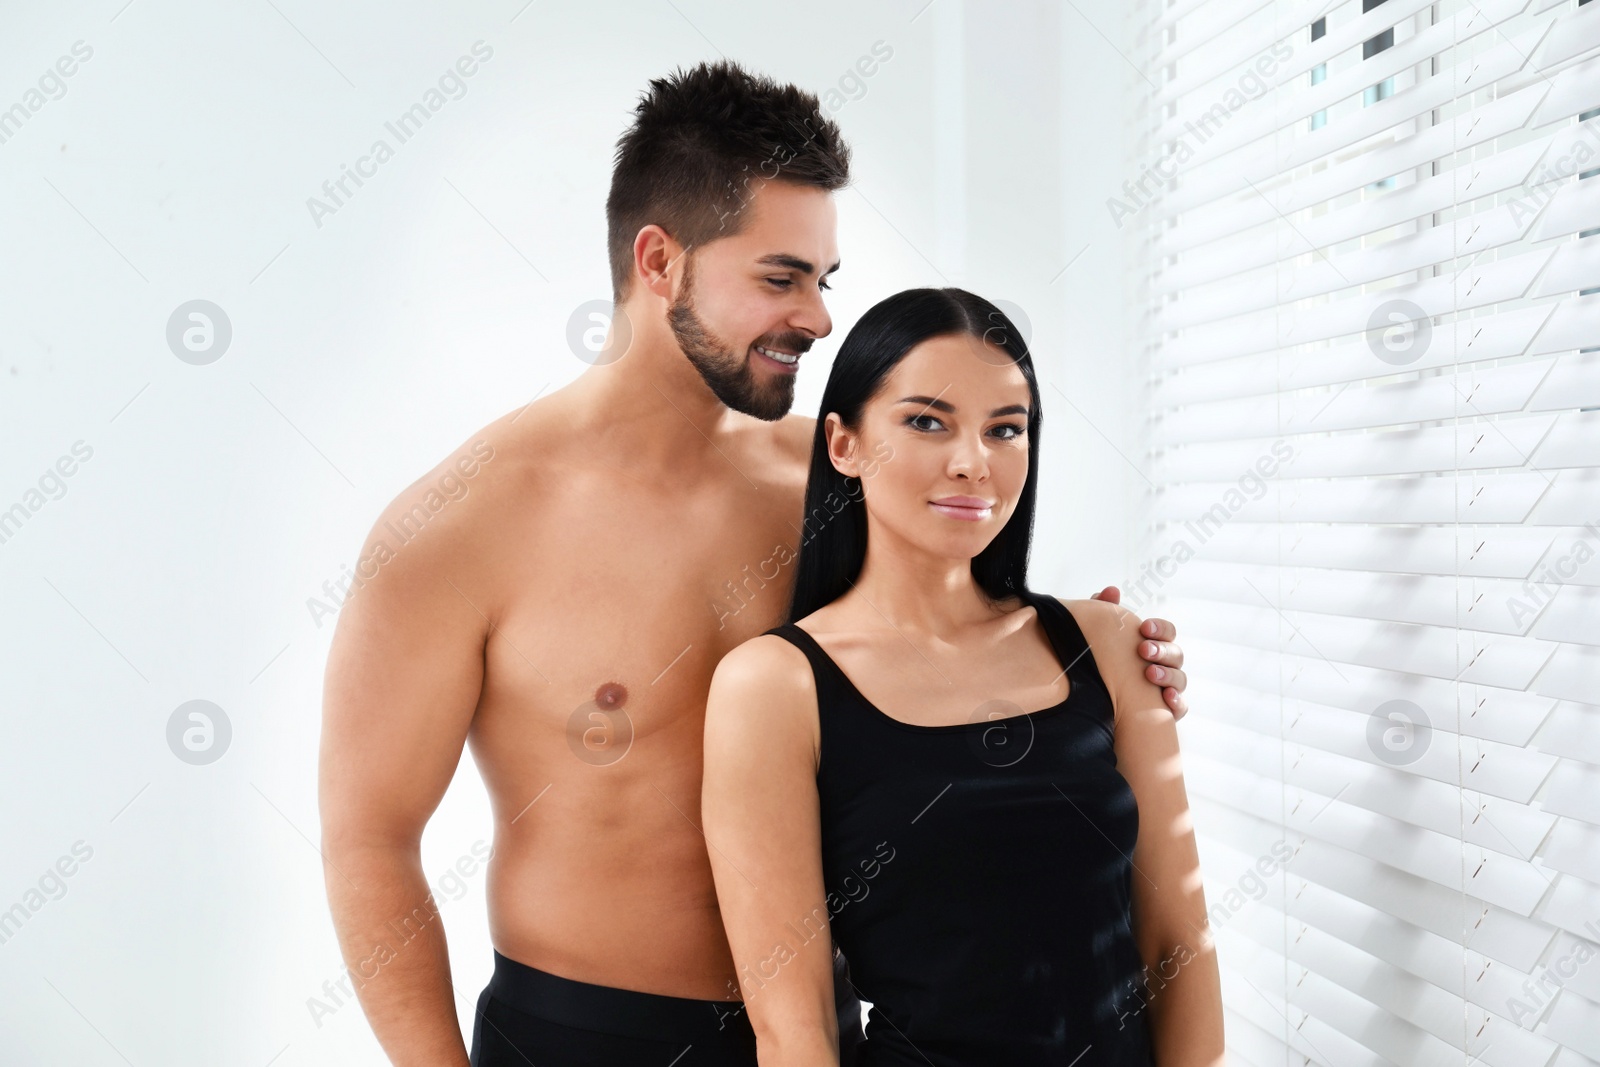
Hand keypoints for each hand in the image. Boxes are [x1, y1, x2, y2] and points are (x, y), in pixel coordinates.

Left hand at [1089, 586, 1187, 719]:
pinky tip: (1165, 698)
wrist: (1098, 703)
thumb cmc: (1107, 663)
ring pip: (1180, 679)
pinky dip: (1176, 702)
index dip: (1160, 628)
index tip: (1144, 628)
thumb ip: (1106, 611)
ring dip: (1167, 675)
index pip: (1167, 631)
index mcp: (1155, 644)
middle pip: (1176, 653)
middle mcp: (1167, 665)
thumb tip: (1111, 590)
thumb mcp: (1102, 637)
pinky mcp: (1168, 711)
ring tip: (1149, 673)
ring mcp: (1170, 688)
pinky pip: (1181, 707)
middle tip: (1143, 650)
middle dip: (1161, 650)